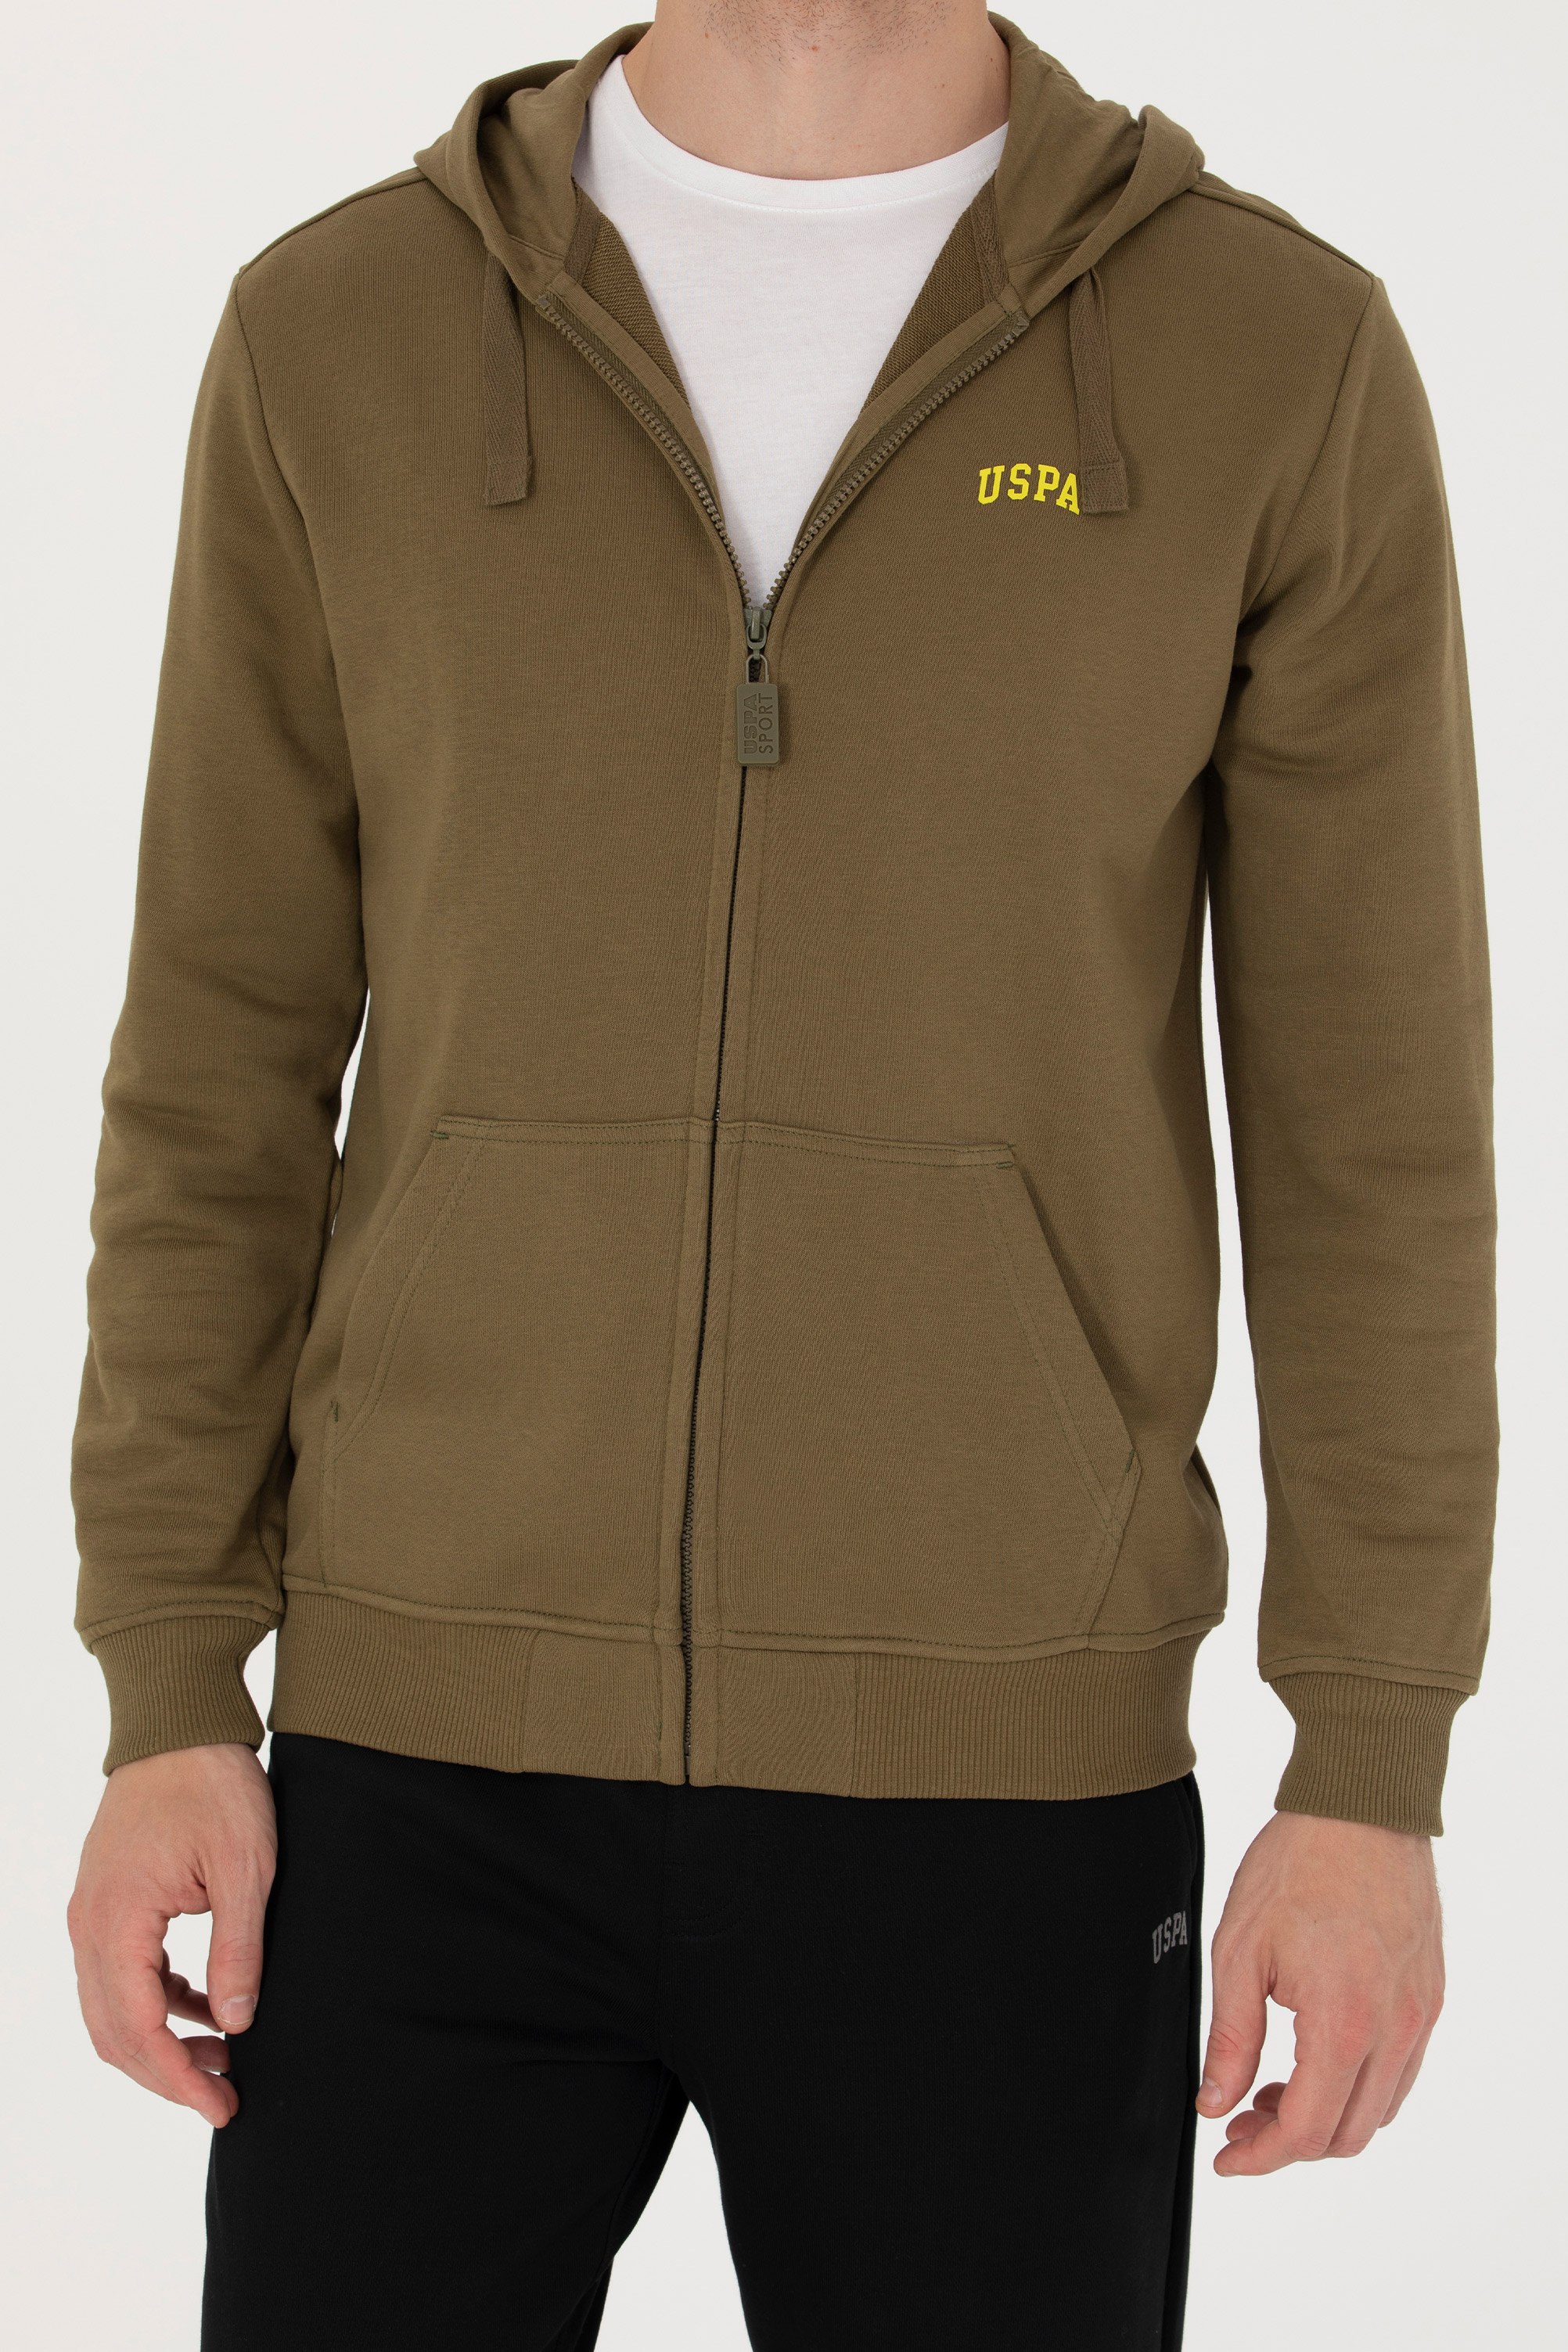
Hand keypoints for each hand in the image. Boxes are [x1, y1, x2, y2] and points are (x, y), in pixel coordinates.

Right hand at [68, 1742, 275, 2127]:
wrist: (180, 1721)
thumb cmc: (214, 1784)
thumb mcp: (244, 1869)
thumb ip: (238, 1951)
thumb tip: (236, 2024)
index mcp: (116, 1921)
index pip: (137, 2030)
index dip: (176, 2080)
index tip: (220, 2107)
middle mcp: (89, 1924)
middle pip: (114, 2032)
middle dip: (166, 2075)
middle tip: (224, 2099)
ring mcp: (92, 1912)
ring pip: (113, 2008)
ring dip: (160, 2042)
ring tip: (222, 2058)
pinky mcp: (108, 1900)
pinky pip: (121, 1973)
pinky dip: (158, 2002)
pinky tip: (205, 2007)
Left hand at [1197, 1810, 1442, 2174]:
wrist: (1360, 1808)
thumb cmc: (1299, 1865)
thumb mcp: (1240, 1951)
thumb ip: (1230, 2038)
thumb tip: (1216, 2103)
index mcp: (1343, 2025)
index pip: (1305, 2130)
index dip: (1259, 2157)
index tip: (1226, 2156)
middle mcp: (1394, 2030)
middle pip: (1347, 2134)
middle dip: (1288, 2142)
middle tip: (1239, 2119)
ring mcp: (1420, 2015)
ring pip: (1380, 2111)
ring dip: (1326, 2118)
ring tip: (1273, 2089)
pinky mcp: (1430, 1996)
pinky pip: (1402, 2071)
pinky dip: (1360, 2087)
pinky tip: (1317, 2059)